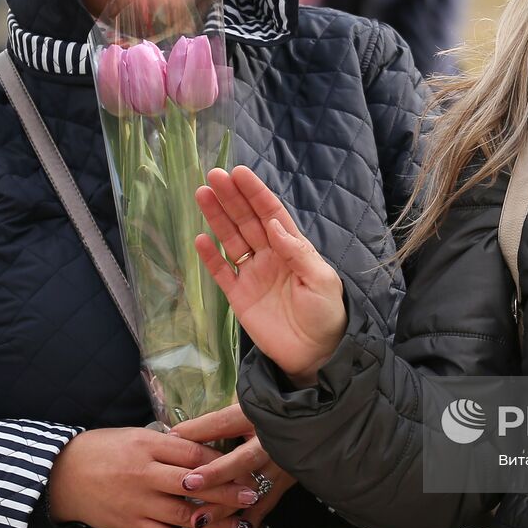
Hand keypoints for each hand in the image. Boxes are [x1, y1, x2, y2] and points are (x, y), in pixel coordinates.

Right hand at [45, 427, 224, 527]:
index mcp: (147, 445)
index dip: (219, 459)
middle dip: (227, 490)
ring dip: (217, 521)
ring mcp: (138, 503)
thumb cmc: (102, 450)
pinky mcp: (131, 526)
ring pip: (184, 514)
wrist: (62, 475)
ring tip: (242, 524)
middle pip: (194, 484)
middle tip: (253, 493)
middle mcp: (144, 474)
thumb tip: (203, 447)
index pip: (192, 452)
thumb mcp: (135, 435)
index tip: (242, 463)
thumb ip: (167, 444)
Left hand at [172, 404, 296, 527]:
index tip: (177, 439)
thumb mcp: (243, 411)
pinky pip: (264, 509)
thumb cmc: (269, 416)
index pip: (226, 424)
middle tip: (188, 487)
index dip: (204, 432)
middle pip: (240, 462)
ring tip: (200, 521)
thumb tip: (175, 434)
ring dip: (225, 508)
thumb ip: (210, 424)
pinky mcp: (282, 485)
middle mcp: (268, 444)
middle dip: (214, 477)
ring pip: (250, 490)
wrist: (309, 427)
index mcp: (256, 418)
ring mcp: (278, 466)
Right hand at [194, 166, 345, 383]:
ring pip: (231, 240)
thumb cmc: (326, 314)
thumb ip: (298, 253)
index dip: (255, 193)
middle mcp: (270, 256)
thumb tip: (273, 225)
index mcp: (293, 248)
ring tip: (202, 194)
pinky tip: (201, 238)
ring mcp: (253, 274)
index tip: (240, 174)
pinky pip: (222, 272)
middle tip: (214, 175)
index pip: (271, 214)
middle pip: (247, 221)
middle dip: (232, 198)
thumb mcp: (321, 281)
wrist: (315, 354)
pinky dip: (210, 257)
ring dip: (217, 218)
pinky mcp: (240, 296)